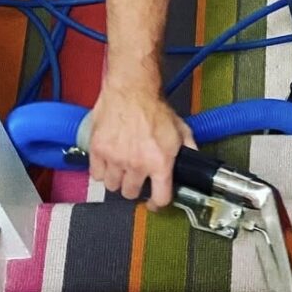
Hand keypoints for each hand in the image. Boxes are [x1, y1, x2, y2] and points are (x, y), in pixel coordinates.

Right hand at [87, 82, 195, 209]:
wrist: (132, 89)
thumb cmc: (154, 107)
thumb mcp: (181, 129)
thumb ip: (189, 149)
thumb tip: (195, 161)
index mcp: (159, 162)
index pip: (159, 198)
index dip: (157, 202)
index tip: (154, 201)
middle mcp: (137, 164)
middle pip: (130, 193)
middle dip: (134, 187)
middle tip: (136, 176)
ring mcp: (115, 158)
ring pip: (112, 186)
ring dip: (117, 180)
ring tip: (121, 168)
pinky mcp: (98, 150)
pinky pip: (96, 174)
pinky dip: (101, 171)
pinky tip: (108, 162)